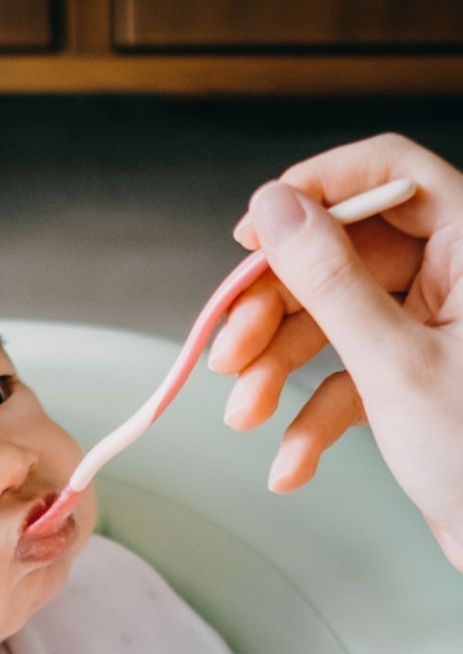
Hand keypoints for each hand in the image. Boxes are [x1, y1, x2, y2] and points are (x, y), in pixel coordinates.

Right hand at [208, 133, 462, 570]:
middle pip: (339, 257)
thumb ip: (331, 281)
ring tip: (245, 414)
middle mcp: (454, 278)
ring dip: (278, 372)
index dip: (313, 193)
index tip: (251, 234)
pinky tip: (293, 462)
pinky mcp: (411, 379)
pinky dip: (311, 421)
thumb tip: (279, 208)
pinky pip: (345, 379)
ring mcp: (430, 330)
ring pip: (332, 322)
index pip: (387, 175)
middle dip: (276, 312)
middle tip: (230, 351)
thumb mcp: (396, 365)